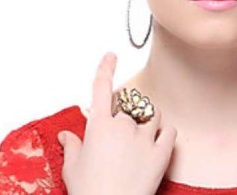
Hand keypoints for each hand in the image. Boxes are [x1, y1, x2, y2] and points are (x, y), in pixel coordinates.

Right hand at [57, 52, 176, 194]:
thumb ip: (72, 147)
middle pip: (128, 106)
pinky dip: (166, 132)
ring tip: (140, 138)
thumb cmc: (89, 193)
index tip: (111, 56)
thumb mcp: (73, 169)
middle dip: (124, 115)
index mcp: (99, 126)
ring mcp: (144, 137)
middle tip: (119, 138)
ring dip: (146, 120)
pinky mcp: (162, 151)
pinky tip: (160, 139)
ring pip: (151, 114)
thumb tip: (66, 136)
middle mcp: (123, 126)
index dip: (106, 68)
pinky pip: (170, 130)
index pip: (101, 88)